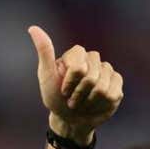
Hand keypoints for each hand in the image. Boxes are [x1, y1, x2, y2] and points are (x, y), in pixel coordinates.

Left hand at [28, 25, 123, 141]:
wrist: (69, 119)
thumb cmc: (55, 97)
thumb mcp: (46, 76)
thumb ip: (44, 52)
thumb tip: (33, 28)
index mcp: (77, 54)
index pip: (79, 66)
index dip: (70, 82)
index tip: (62, 90)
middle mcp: (93, 60)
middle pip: (92, 77)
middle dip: (79, 94)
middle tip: (72, 99)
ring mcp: (107, 71)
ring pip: (102, 86)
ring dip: (89, 101)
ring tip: (82, 102)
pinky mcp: (116, 84)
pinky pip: (113, 93)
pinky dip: (101, 103)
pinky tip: (95, 104)